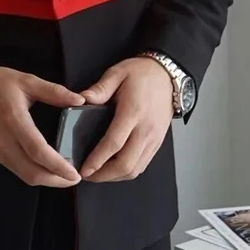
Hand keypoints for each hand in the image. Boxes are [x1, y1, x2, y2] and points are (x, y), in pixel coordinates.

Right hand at [0, 64, 83, 186]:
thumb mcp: (26, 80)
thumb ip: (54, 91)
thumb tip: (79, 100)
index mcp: (14, 119)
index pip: (38, 151)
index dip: (58, 166)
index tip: (75, 173)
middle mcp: (4, 140)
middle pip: (32, 173)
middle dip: (56, 181)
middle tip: (74, 178)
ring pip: (24, 175)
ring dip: (46, 180)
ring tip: (63, 175)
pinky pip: (17, 170)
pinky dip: (34, 174)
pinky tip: (45, 168)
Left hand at [77, 58, 172, 181]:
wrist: (168, 76)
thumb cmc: (142, 74)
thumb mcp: (117, 73)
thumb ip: (99, 89)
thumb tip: (81, 99)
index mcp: (133, 112)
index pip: (114, 143)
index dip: (98, 159)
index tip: (84, 169)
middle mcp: (145, 130)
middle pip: (126, 164)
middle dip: (104, 175)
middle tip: (87, 174)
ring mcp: (154, 139)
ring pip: (135, 169)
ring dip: (115, 176)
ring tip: (97, 174)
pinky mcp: (157, 143)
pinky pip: (142, 165)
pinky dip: (127, 171)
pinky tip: (114, 168)